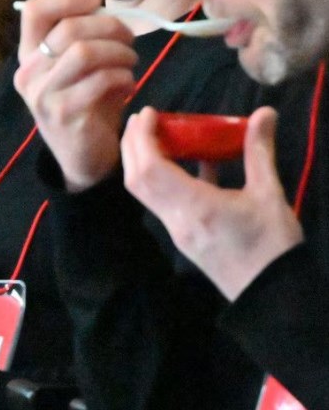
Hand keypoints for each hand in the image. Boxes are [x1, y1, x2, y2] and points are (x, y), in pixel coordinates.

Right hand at [14, 0, 136, 190]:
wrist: (84, 157)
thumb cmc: (83, 99)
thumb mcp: (76, 58)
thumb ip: (72, 19)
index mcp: (28, 53)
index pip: (34, 10)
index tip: (96, 3)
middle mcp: (28, 73)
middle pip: (68, 29)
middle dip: (109, 26)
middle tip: (130, 38)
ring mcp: (43, 96)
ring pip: (85, 53)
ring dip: (119, 52)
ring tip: (131, 60)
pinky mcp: (65, 116)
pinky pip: (100, 82)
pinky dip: (123, 77)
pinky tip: (129, 84)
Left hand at [122, 106, 303, 300]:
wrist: (276, 298)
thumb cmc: (273, 246)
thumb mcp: (269, 195)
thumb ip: (260, 151)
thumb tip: (265, 112)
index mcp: (194, 207)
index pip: (150, 168)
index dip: (143, 136)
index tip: (148, 112)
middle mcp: (176, 220)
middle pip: (137, 179)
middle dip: (133, 144)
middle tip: (143, 118)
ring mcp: (177, 231)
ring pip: (146, 191)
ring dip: (143, 160)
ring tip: (158, 133)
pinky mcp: (184, 237)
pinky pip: (164, 201)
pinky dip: (166, 177)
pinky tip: (190, 160)